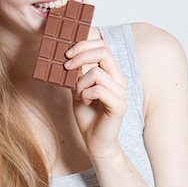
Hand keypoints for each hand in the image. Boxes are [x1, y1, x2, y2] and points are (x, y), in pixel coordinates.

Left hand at [64, 38, 126, 160]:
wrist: (95, 141)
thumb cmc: (87, 114)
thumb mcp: (78, 87)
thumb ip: (78, 72)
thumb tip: (70, 54)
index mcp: (111, 72)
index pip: (103, 45)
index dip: (84, 45)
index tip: (67, 54)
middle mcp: (119, 79)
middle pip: (103, 51)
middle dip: (81, 55)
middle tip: (66, 66)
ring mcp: (121, 92)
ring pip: (97, 72)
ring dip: (80, 83)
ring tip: (79, 94)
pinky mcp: (119, 105)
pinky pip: (99, 90)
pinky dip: (86, 94)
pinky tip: (85, 102)